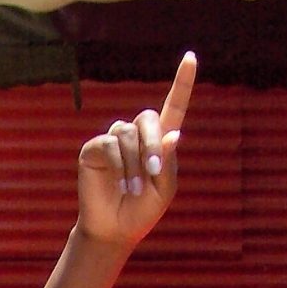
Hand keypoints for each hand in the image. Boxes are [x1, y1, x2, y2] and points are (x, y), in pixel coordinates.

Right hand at [77, 52, 193, 250]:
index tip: (192, 57)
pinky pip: (109, 144)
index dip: (182, 83)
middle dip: (152, 143)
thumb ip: (169, 163)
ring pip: (127, 133)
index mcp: (159, 142)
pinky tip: (122, 185)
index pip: (173, 107)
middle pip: (147, 117)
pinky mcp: (94, 149)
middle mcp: (136, 135)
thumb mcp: (164, 190)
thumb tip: (173, 133)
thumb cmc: (142, 211)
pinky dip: (119, 165)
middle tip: (154, 172)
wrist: (115, 230)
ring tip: (134, 189)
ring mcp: (113, 139)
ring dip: (134, 162)